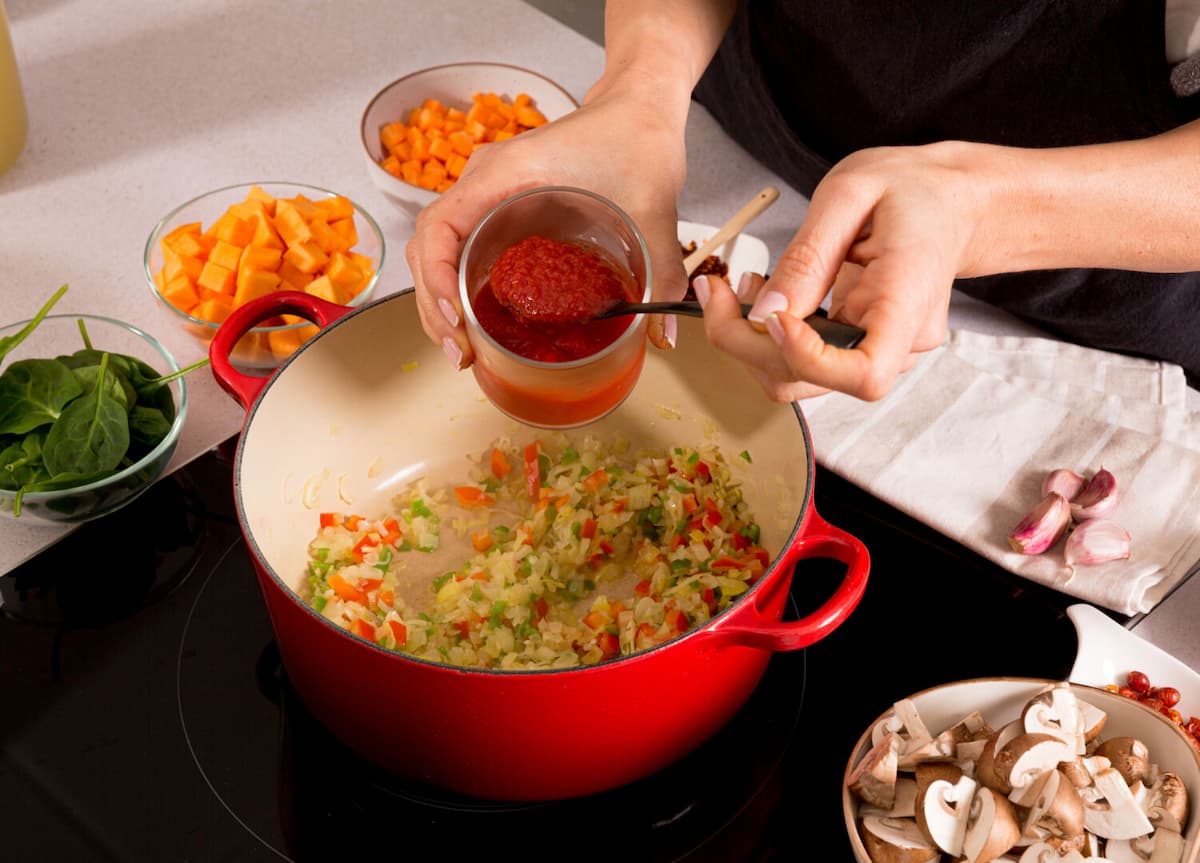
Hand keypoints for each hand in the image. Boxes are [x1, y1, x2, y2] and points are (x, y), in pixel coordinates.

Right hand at [405, 87, 689, 369]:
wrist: (637, 109)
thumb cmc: (636, 140)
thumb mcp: (653, 212)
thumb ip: (660, 275)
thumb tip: (662, 338)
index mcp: (506, 174)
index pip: (439, 226)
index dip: (436, 279)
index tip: (456, 321)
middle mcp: (485, 182)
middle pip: (429, 248)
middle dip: (435, 306)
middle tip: (461, 354)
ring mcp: (489, 194)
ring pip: (439, 250)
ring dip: (441, 300)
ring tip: (463, 348)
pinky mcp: (501, 207)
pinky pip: (462, 248)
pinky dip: (459, 286)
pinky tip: (477, 322)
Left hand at [695, 142, 985, 401]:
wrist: (952, 201)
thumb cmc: (911, 189)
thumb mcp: (851, 194)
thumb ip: (807, 256)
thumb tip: (764, 313)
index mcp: (908, 300)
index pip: (865, 374)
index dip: (806, 359)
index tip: (773, 316)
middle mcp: (901, 342)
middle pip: (814, 381)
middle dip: (749, 343)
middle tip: (715, 290)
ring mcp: (883, 351)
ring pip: (799, 378)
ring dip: (753, 341)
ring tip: (744, 284)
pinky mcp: (861, 348)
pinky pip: (806, 362)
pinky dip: (770, 336)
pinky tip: (767, 295)